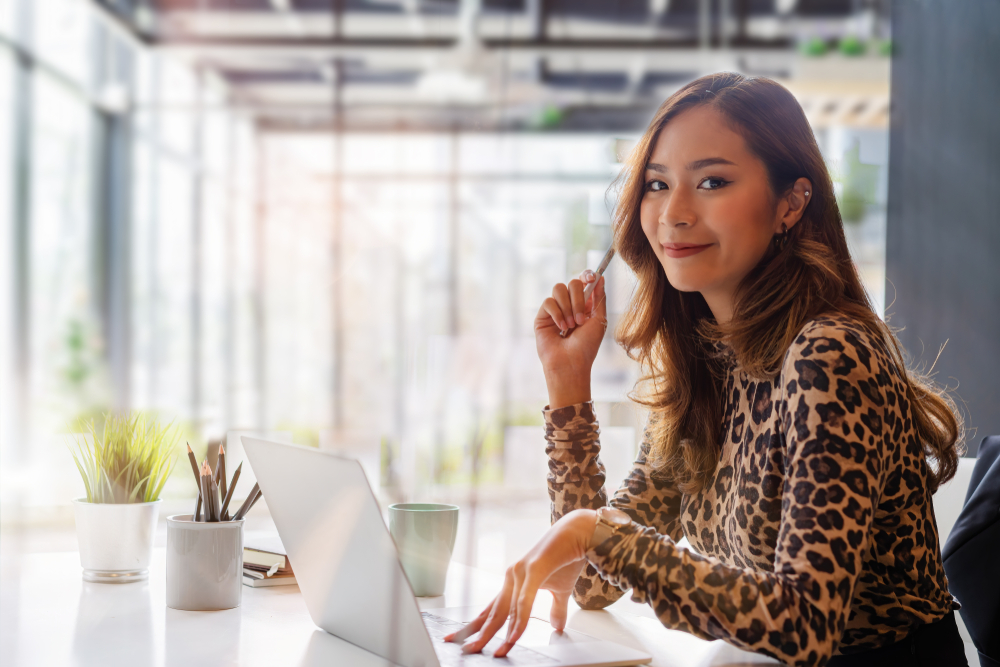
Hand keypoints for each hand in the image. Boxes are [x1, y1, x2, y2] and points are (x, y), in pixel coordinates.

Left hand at [442, 509, 597, 656]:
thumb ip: (556, 609)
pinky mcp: (533, 569)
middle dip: (480, 633)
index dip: (477, 625)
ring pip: (507, 610)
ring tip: (496, 653)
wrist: (580, 531)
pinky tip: (515, 635)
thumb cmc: (567, 557)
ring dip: (501, 634)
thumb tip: (557, 627)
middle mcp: (512, 577)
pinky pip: (524, 601)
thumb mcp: (561, 590)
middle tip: (467, 651)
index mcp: (515, 582)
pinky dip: (519, 620)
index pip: (492, 609)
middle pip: (493, 612)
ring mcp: (521, 572)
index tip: (462, 639)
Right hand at [534, 272, 607, 408]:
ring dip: (567, 307)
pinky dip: (557, 314)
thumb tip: (600, 277)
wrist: (570, 364)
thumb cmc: (587, 346)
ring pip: (559, 289)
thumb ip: (599, 298)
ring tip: (571, 326)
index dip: (587, 275)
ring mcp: (555, 309)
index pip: (584, 281)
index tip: (592, 277)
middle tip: (580, 320)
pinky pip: (548, 302)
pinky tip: (561, 329)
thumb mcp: (599, 320)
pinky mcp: (542, 316)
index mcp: (584, 304)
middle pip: (572, 282)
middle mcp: (569, 304)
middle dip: (578, 299)